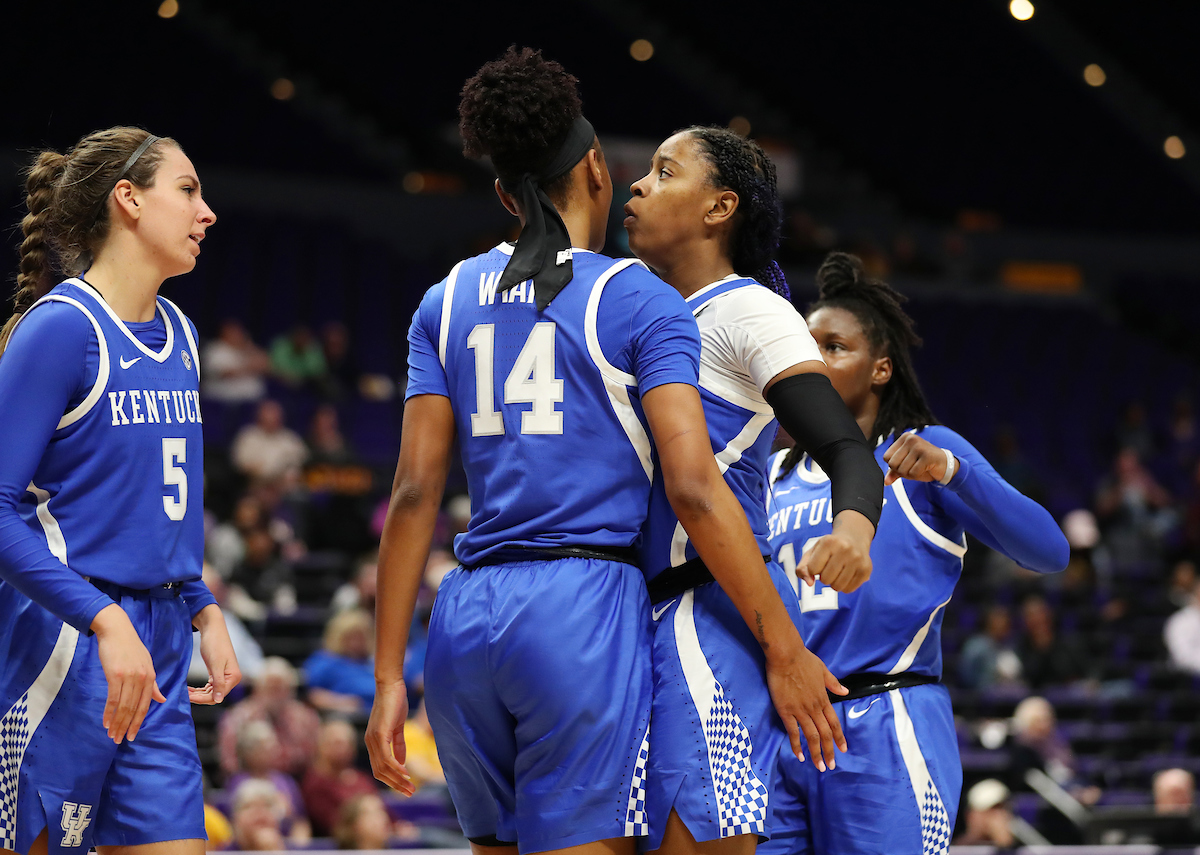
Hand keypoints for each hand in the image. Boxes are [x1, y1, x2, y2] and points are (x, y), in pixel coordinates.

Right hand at [91, 603, 165, 743]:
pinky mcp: (115, 675)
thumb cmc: (130, 648)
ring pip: (124, 706)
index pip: (145, 706)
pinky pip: (113, 698)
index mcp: (150, 677)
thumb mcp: (145, 664)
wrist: (116, 631)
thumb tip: (161, 700)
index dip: (138, 722)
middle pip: (134, 709)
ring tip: (111, 735)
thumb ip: (152, 684)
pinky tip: (105, 722)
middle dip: (126, 727)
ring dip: (116, 723)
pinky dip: (109, 712)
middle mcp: (142, 678)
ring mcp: (129, 677)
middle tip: (119, 740)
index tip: (132, 736)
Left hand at [190, 605, 241, 704]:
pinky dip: (199, 689)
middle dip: (199, 697)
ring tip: (185, 691)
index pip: (218, 696)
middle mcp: (231, 678)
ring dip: (198, 694)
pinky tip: (189, 689)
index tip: (188, 697)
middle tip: (184, 694)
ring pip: (210, 692)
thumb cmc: (214, 644)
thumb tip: (219, 700)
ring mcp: (225, 676)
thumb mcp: (215, 665)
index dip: (202, 699)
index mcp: (234, 677)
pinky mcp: (218, 673)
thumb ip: (219, 683)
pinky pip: (209, 687)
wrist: (213, 628)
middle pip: (214, 696)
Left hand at [365, 679, 414, 795]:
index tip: (406, 787)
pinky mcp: (379, 734)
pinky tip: (405, 772)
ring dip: (397, 779)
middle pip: (380, 773)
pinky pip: (386, 757)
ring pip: (383, 768)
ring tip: (410, 786)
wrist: (391, 685)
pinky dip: (396, 767)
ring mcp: (373, 739)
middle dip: (395, 784)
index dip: (392, 780)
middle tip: (410, 793)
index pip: (379, 769)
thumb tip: (402, 763)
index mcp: (373, 742)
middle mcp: (370, 743)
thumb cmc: (395, 702)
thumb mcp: (397, 727)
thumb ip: (399, 745)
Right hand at [765, 643, 847, 771]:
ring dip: (816, 753)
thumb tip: (845, 692)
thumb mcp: (823, 670)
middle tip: (830, 766)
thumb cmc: (803, 659)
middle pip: (825, 734)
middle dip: (829, 751)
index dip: (839, 737)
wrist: (785, 654)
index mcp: (823, 698)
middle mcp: (814, 707)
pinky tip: (799, 755)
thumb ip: (833, 683)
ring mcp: (800, 710)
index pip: (834, 723)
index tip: (843, 750)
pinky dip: (796, 745)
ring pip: (811, 736)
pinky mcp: (786, 710)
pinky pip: (793, 731)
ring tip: (819, 766)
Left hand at [797, 511, 873, 592]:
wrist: (854, 539)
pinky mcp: (866, 570)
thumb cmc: (829, 548)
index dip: (813, 569)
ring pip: (837, 587)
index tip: (819, 562)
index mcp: (829, 542)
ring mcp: (858, 559)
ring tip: (837, 571)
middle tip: (829, 567)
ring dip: (834, 583)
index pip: (813, 569)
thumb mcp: (812, 552)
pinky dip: (844, 586)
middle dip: (824, 577)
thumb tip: (809, 583)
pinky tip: (846, 574)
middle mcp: (845, 549)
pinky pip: (849, 590)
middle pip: (825, 580)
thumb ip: (802, 568)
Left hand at [882, 432, 954, 484]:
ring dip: (910, 474)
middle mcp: (910, 439)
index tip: (907, 463)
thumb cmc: (925, 464)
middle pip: (892, 464)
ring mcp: (919, 446)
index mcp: (904, 438)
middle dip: (902, 471)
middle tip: (914, 467)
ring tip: (920, 468)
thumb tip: (885, 481)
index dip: (895, 466)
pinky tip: (925, 469)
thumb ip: (894, 472)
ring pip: (902, 470)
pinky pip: (913, 473)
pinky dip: (918, 476)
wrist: (946, 465)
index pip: (886, 457)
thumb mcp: (907, 466)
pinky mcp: (926, 455)